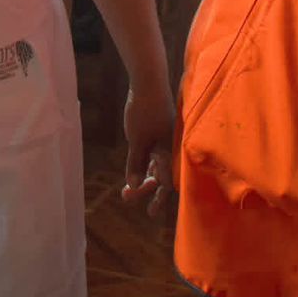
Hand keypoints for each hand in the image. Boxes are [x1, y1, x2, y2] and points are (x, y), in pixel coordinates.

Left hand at [120, 81, 175, 216]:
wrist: (148, 82)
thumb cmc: (144, 112)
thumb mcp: (136, 141)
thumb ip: (135, 163)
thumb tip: (132, 186)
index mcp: (170, 152)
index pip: (167, 183)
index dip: (159, 199)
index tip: (151, 213)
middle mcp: (171, 149)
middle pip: (161, 177)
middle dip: (145, 189)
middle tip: (127, 198)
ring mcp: (165, 140)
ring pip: (156, 166)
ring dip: (142, 177)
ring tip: (126, 189)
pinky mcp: (159, 133)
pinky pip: (154, 155)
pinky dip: (144, 165)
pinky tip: (133, 170)